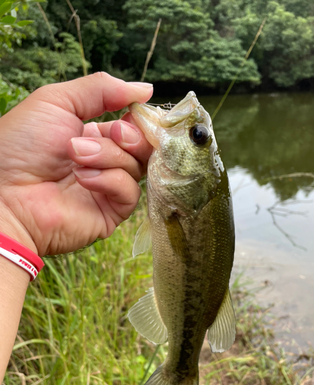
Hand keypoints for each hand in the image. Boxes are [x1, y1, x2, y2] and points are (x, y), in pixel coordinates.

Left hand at [0, 72, 152, 256]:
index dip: (138, 118)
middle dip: (130, 135)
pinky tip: (82, 179)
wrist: (5, 193)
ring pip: (136, 166)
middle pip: (142, 146)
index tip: (133, 111)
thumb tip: (146, 89)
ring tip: (76, 156)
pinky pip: (130, 192)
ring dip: (108, 155)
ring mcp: (108, 188)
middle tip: (112, 133)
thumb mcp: (57, 101)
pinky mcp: (110, 212)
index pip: (132, 126)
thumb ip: (101, 89)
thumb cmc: (21, 146)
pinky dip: (109, 180)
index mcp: (93, 135)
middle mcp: (103, 162)